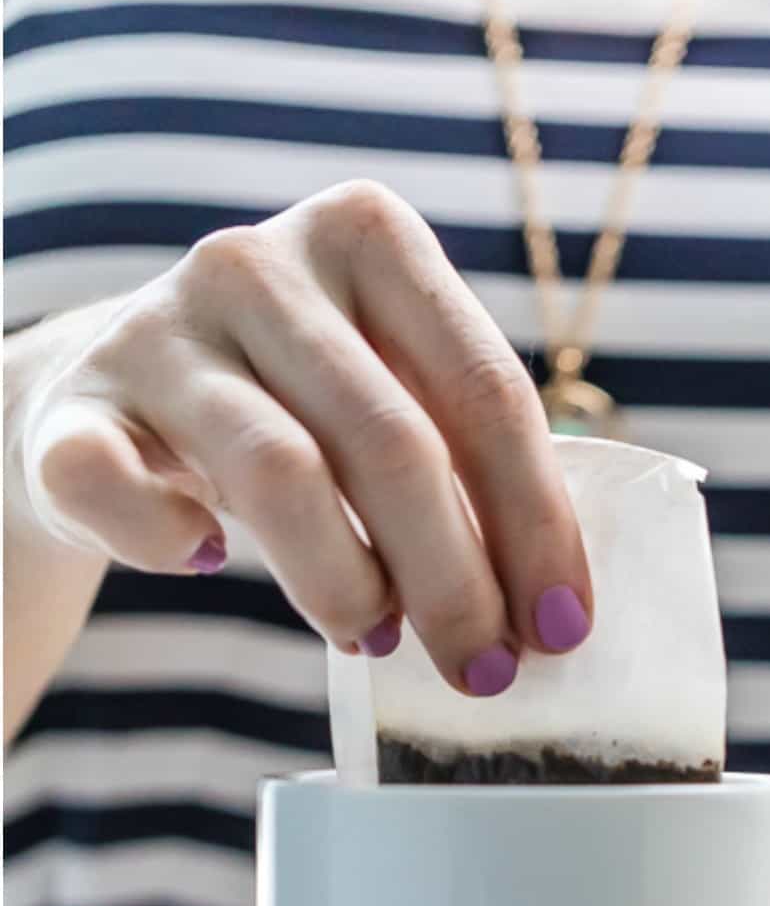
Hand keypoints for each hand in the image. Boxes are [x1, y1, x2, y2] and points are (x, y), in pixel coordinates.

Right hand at [10, 181, 586, 692]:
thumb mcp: (398, 399)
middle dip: (455, 580)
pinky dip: (170, 543)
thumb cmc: (304, 412)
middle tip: (481, 670)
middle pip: (393, 441)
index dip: (538, 523)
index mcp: (369, 236)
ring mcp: (155, 325)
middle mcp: (257, 262)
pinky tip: (206, 562)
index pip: (487, 389)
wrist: (120, 402)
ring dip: (347, 585)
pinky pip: (118, 489)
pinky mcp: (72, 401)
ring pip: (280, 473)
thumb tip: (552, 609)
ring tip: (377, 640)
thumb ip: (473, 464)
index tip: (561, 628)